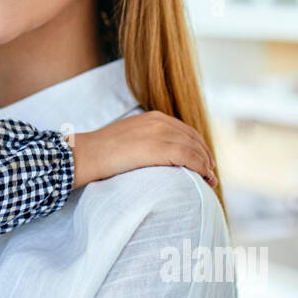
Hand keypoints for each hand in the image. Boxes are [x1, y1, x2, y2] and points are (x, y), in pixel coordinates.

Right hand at [70, 110, 216, 188]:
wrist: (87, 154)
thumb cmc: (101, 152)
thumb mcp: (128, 139)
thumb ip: (145, 142)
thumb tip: (155, 157)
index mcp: (153, 117)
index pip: (185, 131)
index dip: (198, 146)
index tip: (203, 162)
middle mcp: (160, 122)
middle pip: (194, 138)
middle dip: (206, 156)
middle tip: (210, 173)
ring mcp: (160, 133)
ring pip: (195, 149)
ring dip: (206, 165)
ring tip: (210, 180)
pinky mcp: (159, 148)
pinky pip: (190, 157)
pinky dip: (201, 168)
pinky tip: (204, 177)